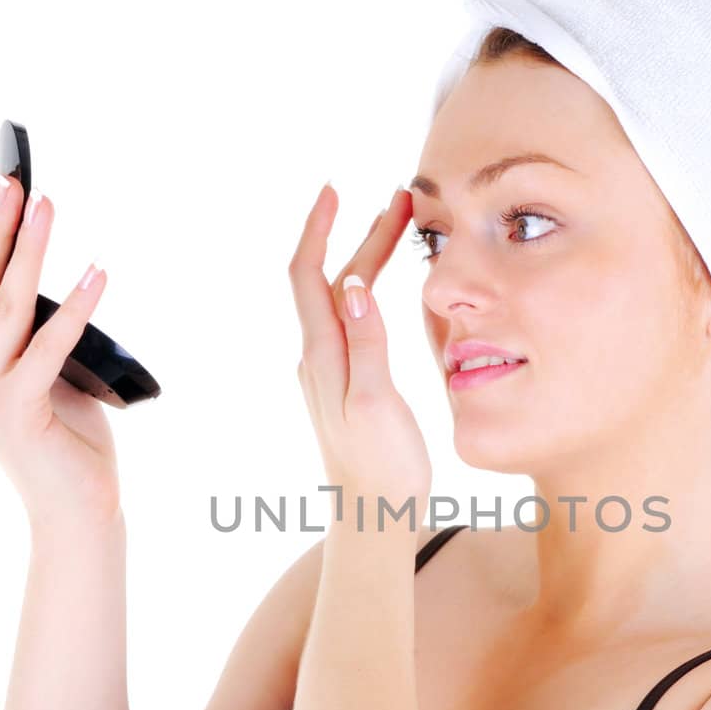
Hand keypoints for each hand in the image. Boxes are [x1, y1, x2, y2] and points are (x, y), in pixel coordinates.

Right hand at [0, 164, 122, 537]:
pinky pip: (49, 346)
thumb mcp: (36, 366)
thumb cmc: (62, 434)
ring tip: (47, 204)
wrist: (74, 505)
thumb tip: (40, 260)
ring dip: (30, 250)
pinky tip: (97, 272)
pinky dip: (76, 306)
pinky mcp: (16, 411)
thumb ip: (27, 326)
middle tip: (13, 176)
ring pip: (6, 306)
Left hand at [289, 183, 431, 529]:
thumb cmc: (380, 469)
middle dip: (362, 235)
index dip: (318, 229)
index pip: (308, 276)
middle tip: (402, 201)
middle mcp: (318, 357)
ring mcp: (330, 372)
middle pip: (334, 280)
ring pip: (345, 300)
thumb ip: (368, 345)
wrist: (372, 519)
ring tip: (401, 230)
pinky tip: (388, 288)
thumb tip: (358, 285)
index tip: (334, 190)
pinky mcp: (345, 385)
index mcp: (323, 356)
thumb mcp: (376, 404)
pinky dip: (371, 291)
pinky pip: (353, 322)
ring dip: (369, 259)